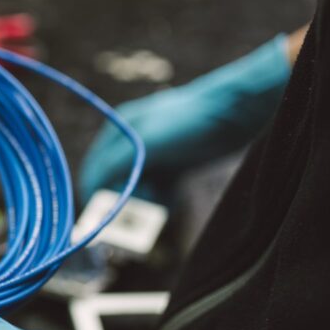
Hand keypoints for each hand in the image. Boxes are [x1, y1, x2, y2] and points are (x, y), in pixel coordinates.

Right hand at [79, 34, 291, 202]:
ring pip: (138, 188)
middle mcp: (131, 142)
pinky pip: (159, 190)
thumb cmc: (189, 122)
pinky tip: (170, 204)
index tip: (104, 218)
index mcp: (118, 131)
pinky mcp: (174, 164)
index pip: (95, 170)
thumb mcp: (146, 142)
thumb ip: (114, 163)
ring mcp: (153, 154)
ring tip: (158, 208)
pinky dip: (161, 200)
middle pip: (116, 182)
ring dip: (144, 203)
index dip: (97, 195)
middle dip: (124, 201)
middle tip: (137, 215)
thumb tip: (91, 188)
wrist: (239, 110)